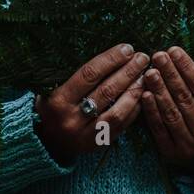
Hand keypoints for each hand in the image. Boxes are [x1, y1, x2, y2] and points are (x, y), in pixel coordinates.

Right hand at [35, 44, 149, 165]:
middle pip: (106, 91)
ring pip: (117, 111)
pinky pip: (121, 126)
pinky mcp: (98, 144)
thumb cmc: (52, 108)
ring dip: (134, 91)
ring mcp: (86, 135)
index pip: (89, 74)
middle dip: (128, 72)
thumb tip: (109, 55)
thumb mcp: (50, 90)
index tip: (127, 48)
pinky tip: (142, 95)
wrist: (48, 144)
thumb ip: (73, 75)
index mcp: (59, 100)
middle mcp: (72, 119)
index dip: (110, 59)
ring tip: (145, 76)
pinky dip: (134, 109)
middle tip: (142, 58)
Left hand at [140, 47, 193, 190]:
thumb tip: (176, 60)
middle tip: (158, 56)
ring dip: (159, 90)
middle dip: (170, 74)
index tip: (174, 51)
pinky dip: (152, 111)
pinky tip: (145, 95)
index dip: (187, 68)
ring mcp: (189, 145)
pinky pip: (159, 129)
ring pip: (172, 113)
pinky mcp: (172, 154)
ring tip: (150, 72)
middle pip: (185, 98)